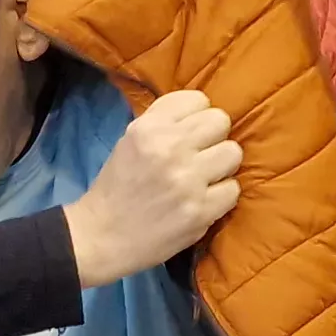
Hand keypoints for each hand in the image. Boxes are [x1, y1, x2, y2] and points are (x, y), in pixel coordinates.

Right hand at [64, 90, 241, 287]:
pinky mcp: (200, 211)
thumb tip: (203, 111)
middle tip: (200, 156)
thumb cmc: (118, 186)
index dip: (196, 118)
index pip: (198, 100)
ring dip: (221, 166)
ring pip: (233, 153)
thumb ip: (163, 121)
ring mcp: (187, 180)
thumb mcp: (130, 140)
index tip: (188, 134)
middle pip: (220, 121)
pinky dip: (221, 196)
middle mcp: (169, 148)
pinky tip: (203, 201)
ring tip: (204, 178)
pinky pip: (233, 189)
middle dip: (213, 138)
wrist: (103, 236)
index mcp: (148, 128)